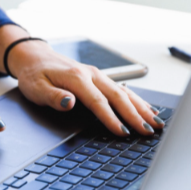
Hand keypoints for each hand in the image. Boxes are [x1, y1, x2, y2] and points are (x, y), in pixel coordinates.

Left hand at [0, 25, 163, 135]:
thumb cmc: (34, 74)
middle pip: (118, 96)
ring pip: (124, 92)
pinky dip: (137, 100)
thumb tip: (70, 102)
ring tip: (156, 123)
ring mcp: (97, 75)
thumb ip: (53, 97)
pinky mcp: (99, 78)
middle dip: (135, 115)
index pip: (98, 101)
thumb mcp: (36, 88)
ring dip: (141, 107)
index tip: (123, 132)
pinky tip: (147, 109)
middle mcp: (91, 75)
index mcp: (76, 78)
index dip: (111, 118)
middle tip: (149, 131)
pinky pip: (122, 89)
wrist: (34, 56)